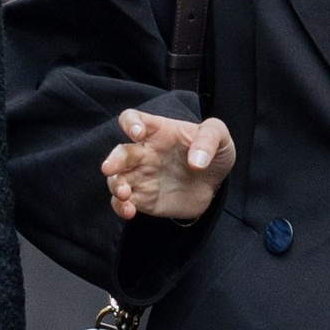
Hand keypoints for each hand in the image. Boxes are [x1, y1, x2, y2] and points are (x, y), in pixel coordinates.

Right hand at [103, 107, 235, 221]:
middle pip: (120, 152)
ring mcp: (141, 176)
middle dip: (113, 160)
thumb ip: (209, 140)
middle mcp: (144, 152)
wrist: (213, 185)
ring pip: (117, 178)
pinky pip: (123, 202)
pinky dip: (121, 207)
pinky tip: (130, 210)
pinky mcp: (142, 198)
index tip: (137, 134)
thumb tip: (196, 162)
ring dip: (115, 185)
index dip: (130, 123)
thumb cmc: (212, 153)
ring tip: (125, 194)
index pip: (132, 119)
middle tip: (110, 169)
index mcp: (157, 131)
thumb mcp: (219, 137)